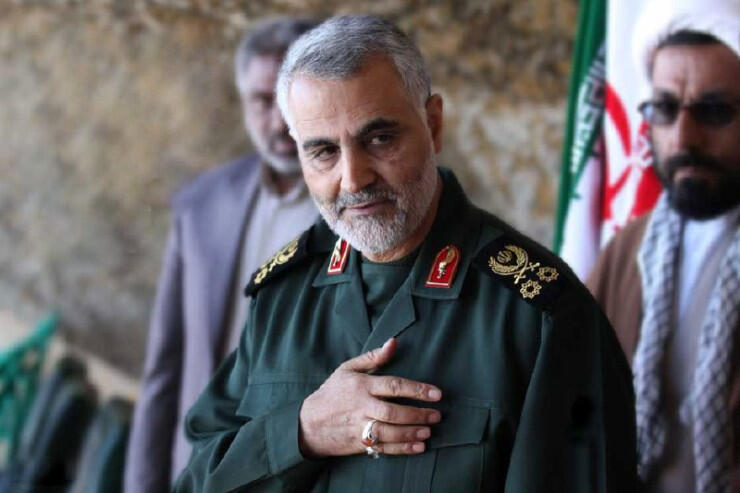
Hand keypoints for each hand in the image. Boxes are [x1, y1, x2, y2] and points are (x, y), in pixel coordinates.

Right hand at [298, 338, 441, 457]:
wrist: (308, 424)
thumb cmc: (331, 393)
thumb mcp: (347, 369)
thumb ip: (373, 357)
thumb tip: (393, 342)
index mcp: (361, 386)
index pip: (393, 386)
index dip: (416, 389)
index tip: (436, 393)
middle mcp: (361, 406)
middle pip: (393, 411)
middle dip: (418, 414)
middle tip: (436, 415)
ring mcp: (359, 426)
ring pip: (389, 431)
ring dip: (411, 432)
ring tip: (428, 431)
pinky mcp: (359, 443)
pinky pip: (383, 447)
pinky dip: (402, 448)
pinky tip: (417, 446)